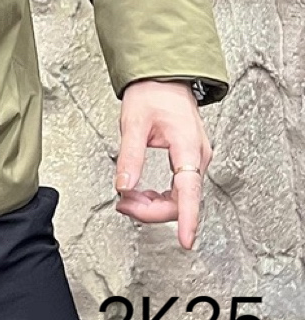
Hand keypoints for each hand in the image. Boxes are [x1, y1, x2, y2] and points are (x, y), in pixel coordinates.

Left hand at [113, 79, 213, 249]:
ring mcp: (195, 160)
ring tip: (126, 199)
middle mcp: (197, 156)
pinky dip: (158, 196)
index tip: (186, 240)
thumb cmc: (152, 94)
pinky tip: (140, 193)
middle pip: (181, 199)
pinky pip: (178, 189)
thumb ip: (129, 156)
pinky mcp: (189, 162)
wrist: (163, 78)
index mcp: (187, 146)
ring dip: (153, 204)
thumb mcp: (133, 122)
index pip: (189, 189)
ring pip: (179, 197)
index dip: (187, 217)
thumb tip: (123, 186)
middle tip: (122, 204)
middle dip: (151, 209)